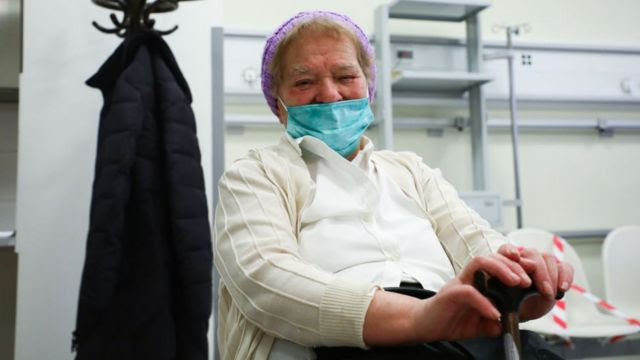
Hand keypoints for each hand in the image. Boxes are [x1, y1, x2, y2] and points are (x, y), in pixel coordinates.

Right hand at [408, 252, 532, 341]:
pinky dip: (484, 302)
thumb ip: (492, 323)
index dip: (516, 264)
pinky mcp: (450, 294)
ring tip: (516, 283)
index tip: (533, 276)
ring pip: (479, 262)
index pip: (498, 262)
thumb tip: (504, 326)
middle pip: (491, 257)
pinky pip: (468, 292)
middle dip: (513, 265)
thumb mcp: (479, 324)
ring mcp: (459, 283)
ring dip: (500, 269)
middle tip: (527, 280)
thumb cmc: (451, 319)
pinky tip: (494, 313)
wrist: (425, 324)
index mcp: (478, 281)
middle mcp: (469, 277)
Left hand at [497, 244, 573, 320]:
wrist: (522, 310)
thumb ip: (496, 294)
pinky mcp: (556, 270)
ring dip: (551, 276)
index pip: (506, 249)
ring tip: (550, 294)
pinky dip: (566, 276)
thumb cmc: (506, 303)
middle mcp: (523, 258)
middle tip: (543, 291)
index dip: (510, 251)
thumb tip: (499, 295)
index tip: (515, 257)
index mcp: (505, 261)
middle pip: (532, 254)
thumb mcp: (498, 300)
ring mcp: (541, 263)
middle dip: (539, 272)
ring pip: (548, 258)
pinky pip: (565, 266)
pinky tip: (563, 289)